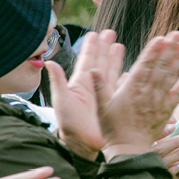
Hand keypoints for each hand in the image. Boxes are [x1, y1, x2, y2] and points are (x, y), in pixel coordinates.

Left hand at [47, 29, 124, 159]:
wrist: (83, 145)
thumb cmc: (70, 125)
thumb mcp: (62, 101)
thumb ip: (57, 81)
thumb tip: (48, 61)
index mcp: (81, 84)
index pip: (88, 60)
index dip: (92, 47)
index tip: (95, 33)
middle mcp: (93, 87)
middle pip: (101, 62)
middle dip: (105, 47)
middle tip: (110, 32)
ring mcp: (103, 95)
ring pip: (111, 72)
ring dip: (115, 59)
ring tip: (119, 46)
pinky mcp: (112, 104)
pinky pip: (121, 87)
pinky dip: (126, 78)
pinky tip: (130, 71)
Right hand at [95, 32, 178, 159]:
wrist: (129, 150)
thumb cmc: (112, 129)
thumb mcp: (101, 107)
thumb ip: (99, 87)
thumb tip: (92, 69)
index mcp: (130, 90)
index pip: (143, 66)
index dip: (153, 52)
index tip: (160, 38)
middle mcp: (147, 94)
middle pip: (160, 67)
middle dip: (169, 49)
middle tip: (177, 33)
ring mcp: (158, 102)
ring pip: (170, 77)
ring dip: (178, 60)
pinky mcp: (166, 111)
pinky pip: (177, 94)